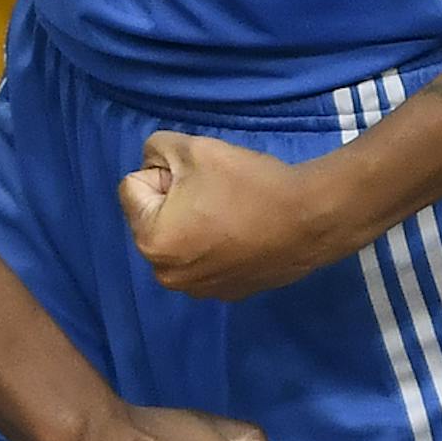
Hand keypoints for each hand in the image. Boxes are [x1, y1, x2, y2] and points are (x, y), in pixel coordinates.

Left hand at [122, 131, 346, 299]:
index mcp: (152, 241)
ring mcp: (199, 289)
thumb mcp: (190, 147)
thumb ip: (154, 149)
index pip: (132, 187)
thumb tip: (152, 165)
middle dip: (172, 199)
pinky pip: (202, 257)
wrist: (309, 219)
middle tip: (212, 191)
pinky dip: (214, 242)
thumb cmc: (245, 183)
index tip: (196, 176)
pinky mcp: (227, 293)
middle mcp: (167, 275)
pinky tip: (243, 230)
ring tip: (229, 210)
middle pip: (152, 216)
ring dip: (192, 220)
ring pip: (177, 236)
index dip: (163, 172)